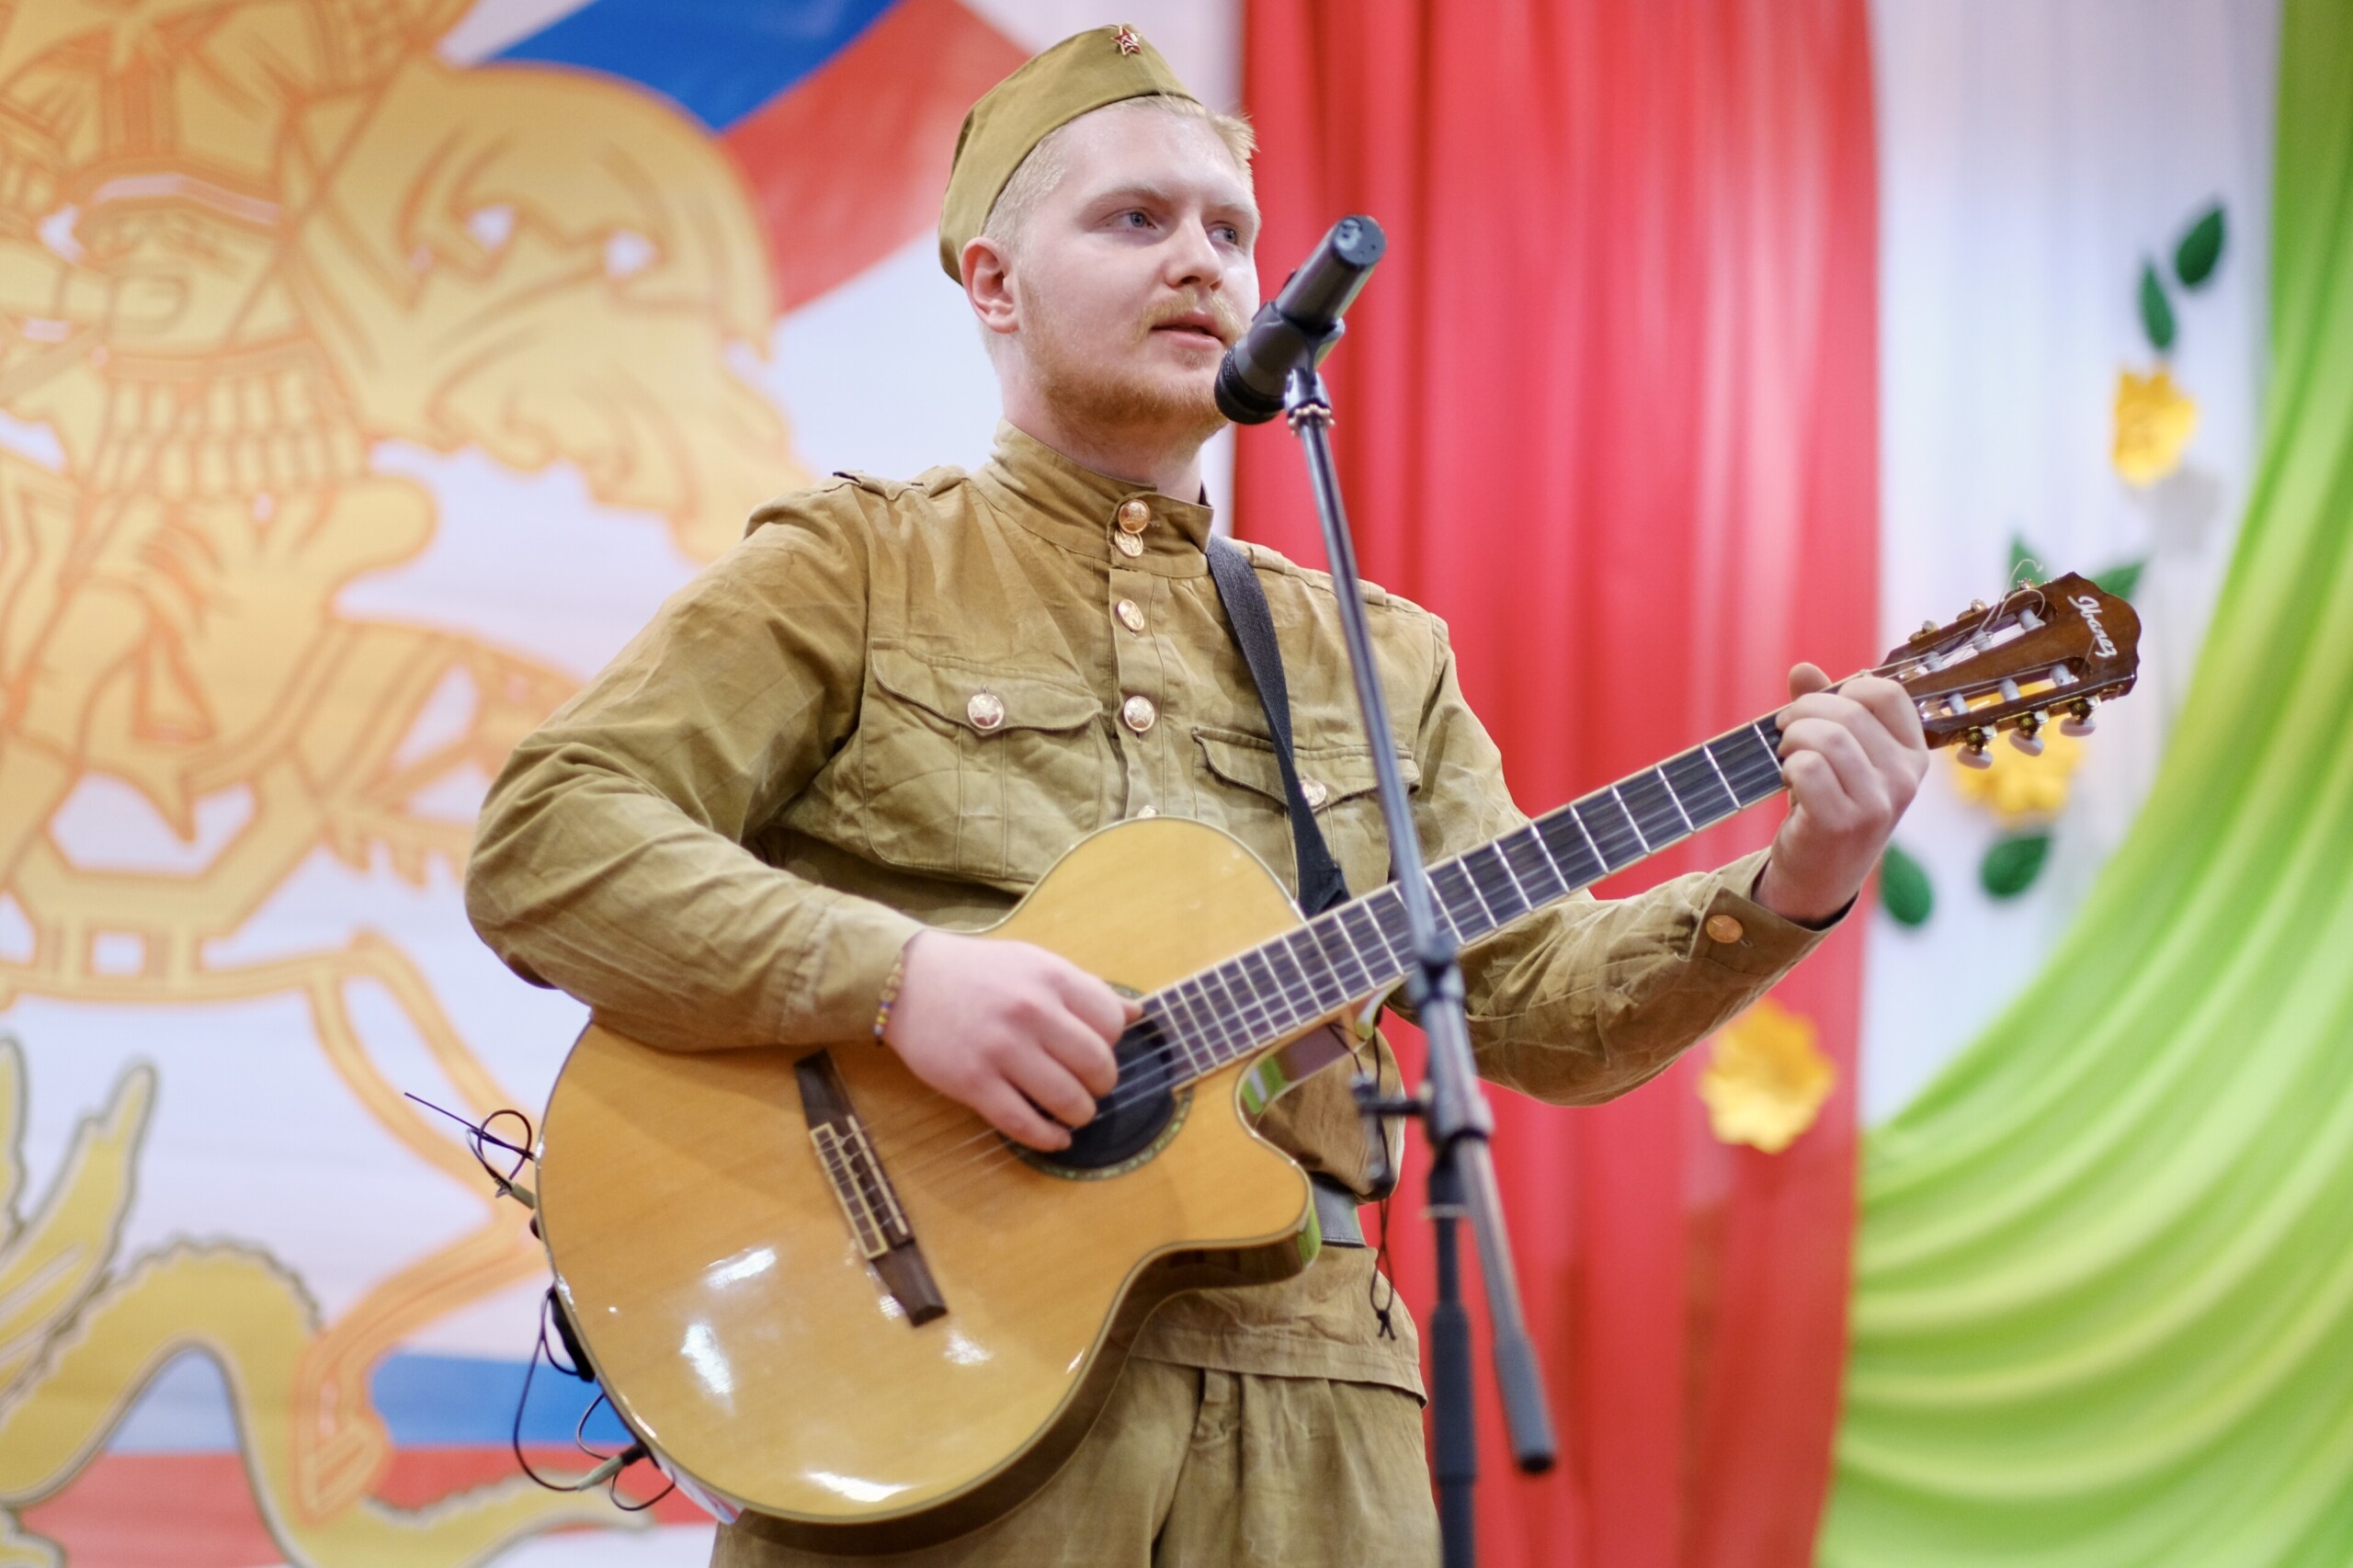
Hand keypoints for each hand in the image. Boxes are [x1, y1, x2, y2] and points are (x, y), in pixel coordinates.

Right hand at [881, 931, 1138, 1150]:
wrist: (907, 980)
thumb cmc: (979, 972)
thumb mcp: (1035, 963)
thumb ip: (1085, 989)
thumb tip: (1137, 1013)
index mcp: (1052, 978)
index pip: (1113, 1024)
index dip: (1113, 1043)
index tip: (1097, 1049)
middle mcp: (1031, 1012)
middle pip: (1097, 1066)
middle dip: (1102, 1085)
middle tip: (1091, 1087)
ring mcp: (1001, 1049)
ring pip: (1067, 1100)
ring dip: (1080, 1114)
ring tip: (1075, 1112)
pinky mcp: (973, 1082)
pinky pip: (1024, 1124)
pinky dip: (1049, 1139)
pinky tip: (1055, 1137)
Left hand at [1754, 663, 1929, 925]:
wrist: (1819, 874)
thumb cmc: (1829, 804)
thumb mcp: (1837, 756)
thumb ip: (1825, 710)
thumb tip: (1802, 669)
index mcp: (1913, 755)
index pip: (1888, 693)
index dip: (1845, 689)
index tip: (1820, 706)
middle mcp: (1905, 779)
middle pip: (1850, 712)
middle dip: (1804, 710)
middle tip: (1785, 728)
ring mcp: (1877, 804)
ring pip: (1828, 737)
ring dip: (1792, 736)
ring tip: (1785, 752)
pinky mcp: (1842, 824)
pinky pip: (1807, 768)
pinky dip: (1788, 765)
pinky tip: (1788, 778)